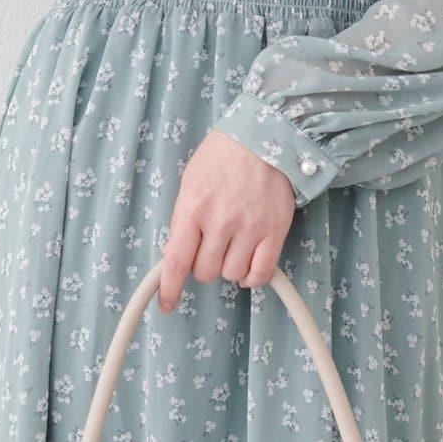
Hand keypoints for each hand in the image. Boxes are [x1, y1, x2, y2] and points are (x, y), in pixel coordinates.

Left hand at [158, 131, 296, 311]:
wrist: (265, 137)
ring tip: (232, 245)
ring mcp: (250, 228)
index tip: (167, 304)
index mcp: (193, 209)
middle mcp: (221, 222)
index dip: (169, 289)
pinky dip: (251, 276)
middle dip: (203, 265)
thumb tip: (177, 254)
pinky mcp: (275, 232)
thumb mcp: (190, 182)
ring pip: (232, 275)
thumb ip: (183, 219)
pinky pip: (260, 273)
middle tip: (210, 247)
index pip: (177, 261)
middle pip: (205, 272)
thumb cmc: (223, 157)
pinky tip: (248, 264)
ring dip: (228, 267)